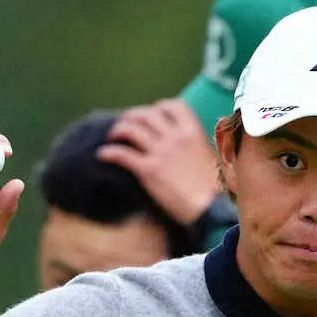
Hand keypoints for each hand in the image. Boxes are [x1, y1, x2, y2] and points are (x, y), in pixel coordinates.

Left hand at [96, 100, 218, 224]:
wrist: (210, 210)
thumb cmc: (214, 191)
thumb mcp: (212, 160)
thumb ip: (199, 148)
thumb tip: (194, 147)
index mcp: (192, 132)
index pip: (172, 106)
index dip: (159, 107)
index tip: (154, 113)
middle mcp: (175, 137)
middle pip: (147, 114)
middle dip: (133, 116)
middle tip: (126, 123)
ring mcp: (160, 153)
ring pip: (132, 129)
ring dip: (119, 129)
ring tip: (112, 136)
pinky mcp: (149, 171)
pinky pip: (123, 155)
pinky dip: (110, 153)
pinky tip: (102, 155)